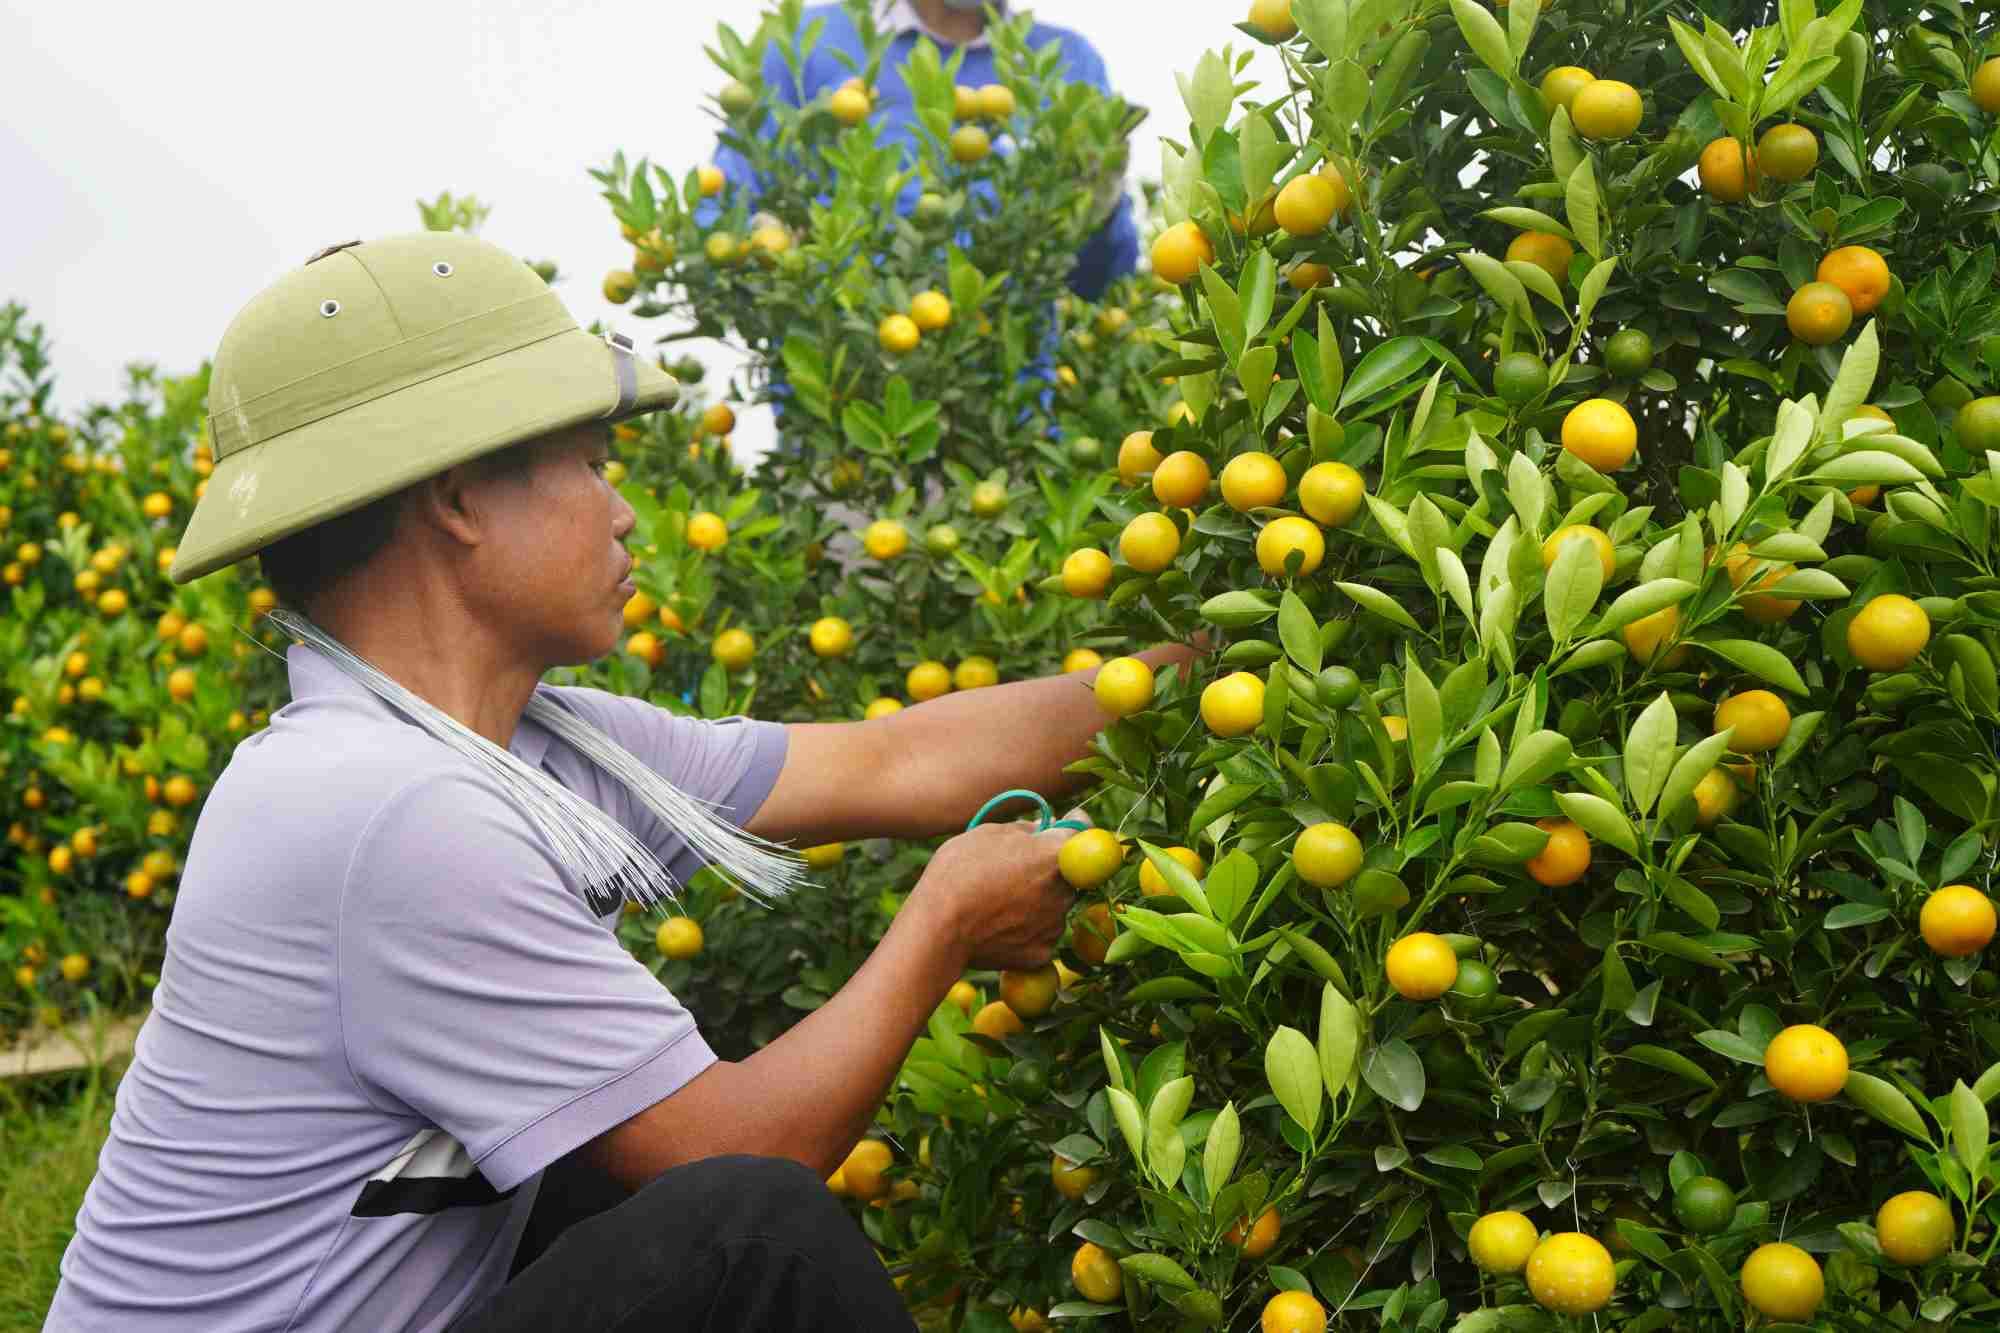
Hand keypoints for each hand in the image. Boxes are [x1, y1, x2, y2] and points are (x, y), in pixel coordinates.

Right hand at [912, 813, 1080, 971]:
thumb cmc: (958, 873)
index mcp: (1055, 855)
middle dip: (1049, 866)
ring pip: (1055, 904)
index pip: (1082, 831)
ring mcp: (1055, 925)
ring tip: (999, 900)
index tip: (1066, 822)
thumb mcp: (987, 834)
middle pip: (1068, 872)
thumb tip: (1043, 829)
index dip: (1075, 823)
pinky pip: (1041, 933)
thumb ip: (1024, 828)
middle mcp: (1064, 890)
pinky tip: (999, 924)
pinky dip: (1027, 927)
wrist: (938, 929)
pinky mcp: (1042, 952)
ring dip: (1038, 898)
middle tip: (1016, 867)